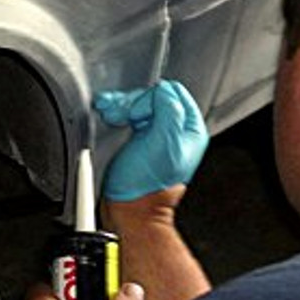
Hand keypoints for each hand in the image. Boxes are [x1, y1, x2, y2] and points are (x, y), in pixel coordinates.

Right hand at [93, 80, 209, 202]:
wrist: (129, 208)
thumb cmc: (146, 184)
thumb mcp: (165, 141)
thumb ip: (168, 109)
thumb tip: (161, 91)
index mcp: (189, 129)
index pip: (173, 92)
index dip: (151, 99)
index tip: (138, 114)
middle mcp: (175, 130)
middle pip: (153, 97)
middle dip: (132, 103)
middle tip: (122, 116)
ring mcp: (157, 134)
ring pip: (139, 104)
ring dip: (122, 107)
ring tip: (111, 115)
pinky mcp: (140, 139)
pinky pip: (130, 115)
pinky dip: (117, 113)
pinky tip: (109, 116)